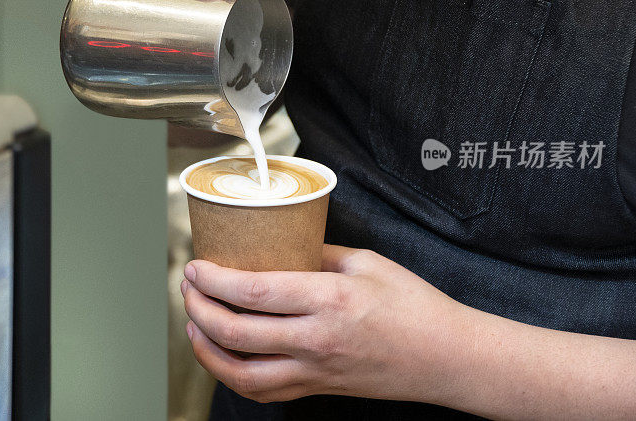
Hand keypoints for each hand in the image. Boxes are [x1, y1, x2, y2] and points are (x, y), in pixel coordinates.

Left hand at [180, 244, 465, 403]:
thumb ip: (318, 253)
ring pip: (241, 373)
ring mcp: (316, 371)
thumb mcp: (367, 262)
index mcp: (329, 299)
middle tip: (188, 287)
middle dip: (199, 308)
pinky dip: (233, 376)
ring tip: (194, 323)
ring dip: (206, 348)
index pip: (253, 292)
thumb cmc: (414, 305)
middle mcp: (317, 340)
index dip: (214, 280)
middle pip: (236, 332)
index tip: (196, 266)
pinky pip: (263, 391)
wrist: (447, 358)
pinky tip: (223, 356)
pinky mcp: (318, 389)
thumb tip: (281, 244)